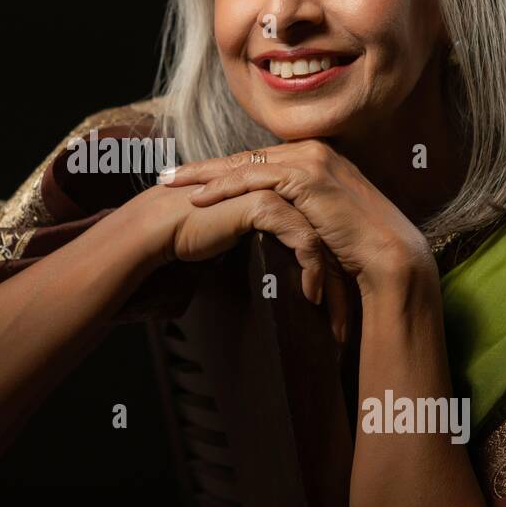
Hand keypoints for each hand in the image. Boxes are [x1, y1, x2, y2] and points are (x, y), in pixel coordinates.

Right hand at [126, 181, 330, 303]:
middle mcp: (282, 184)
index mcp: (279, 190)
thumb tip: (288, 276)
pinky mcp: (265, 203)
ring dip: (330, 281)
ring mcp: (275, 190)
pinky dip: (311, 269)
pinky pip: (303, 239)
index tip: (338, 307)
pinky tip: (309, 296)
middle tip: (344, 321)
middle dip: (339, 280)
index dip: (331, 268)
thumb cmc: (195, 234)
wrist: (162, 227)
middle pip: (326, 232)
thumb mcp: (241, 236)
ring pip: (320, 237)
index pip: (319, 228)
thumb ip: (266, 239)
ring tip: (333, 318)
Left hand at [158, 140, 433, 298]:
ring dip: (203, 175)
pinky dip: (225, 188)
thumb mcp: (320, 220)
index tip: (188, 180)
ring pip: (244, 163)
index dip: (219, 170)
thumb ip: (296, 210)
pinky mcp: (308, 177)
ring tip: (171, 185)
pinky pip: (256, 179)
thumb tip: (267, 219)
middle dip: (202, 168)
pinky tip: (199, 199)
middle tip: (166, 176)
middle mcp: (311, 150)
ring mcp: (311, 160)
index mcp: (314, 157)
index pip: (256, 160)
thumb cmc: (357, 247)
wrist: (389, 255)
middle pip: (244, 156)